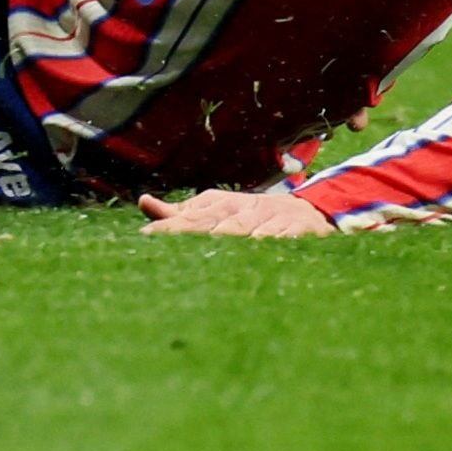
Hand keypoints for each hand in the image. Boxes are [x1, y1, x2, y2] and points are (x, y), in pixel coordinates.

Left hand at [137, 189, 335, 238]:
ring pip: (245, 229)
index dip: (169, 225)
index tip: (146, 235)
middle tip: (167, 246)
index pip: (191, 216)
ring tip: (207, 247)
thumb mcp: (216, 209)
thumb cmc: (251, 214)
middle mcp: (242, 210)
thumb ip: (180, 212)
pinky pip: (282, 237)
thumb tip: (143, 202)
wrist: (307, 213)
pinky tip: (258, 248)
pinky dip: (270, 242)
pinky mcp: (297, 230)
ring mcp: (270, 220)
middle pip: (213, 222)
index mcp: (221, 205)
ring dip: (226, 236)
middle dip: (190, 231)